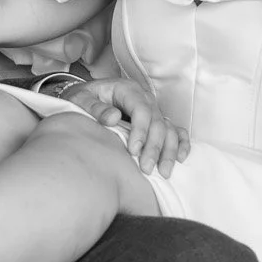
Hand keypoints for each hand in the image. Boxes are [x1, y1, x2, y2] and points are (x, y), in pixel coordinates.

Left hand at [68, 77, 189, 178]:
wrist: (87, 96)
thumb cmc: (84, 98)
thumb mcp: (81, 99)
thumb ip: (94, 108)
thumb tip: (113, 118)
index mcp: (127, 90)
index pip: (141, 110)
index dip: (140, 131)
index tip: (133, 151)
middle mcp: (144, 98)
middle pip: (157, 122)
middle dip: (154, 147)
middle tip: (146, 169)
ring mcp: (153, 109)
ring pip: (169, 129)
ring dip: (168, 151)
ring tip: (163, 172)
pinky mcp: (156, 120)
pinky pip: (175, 130)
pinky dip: (181, 143)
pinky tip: (180, 158)